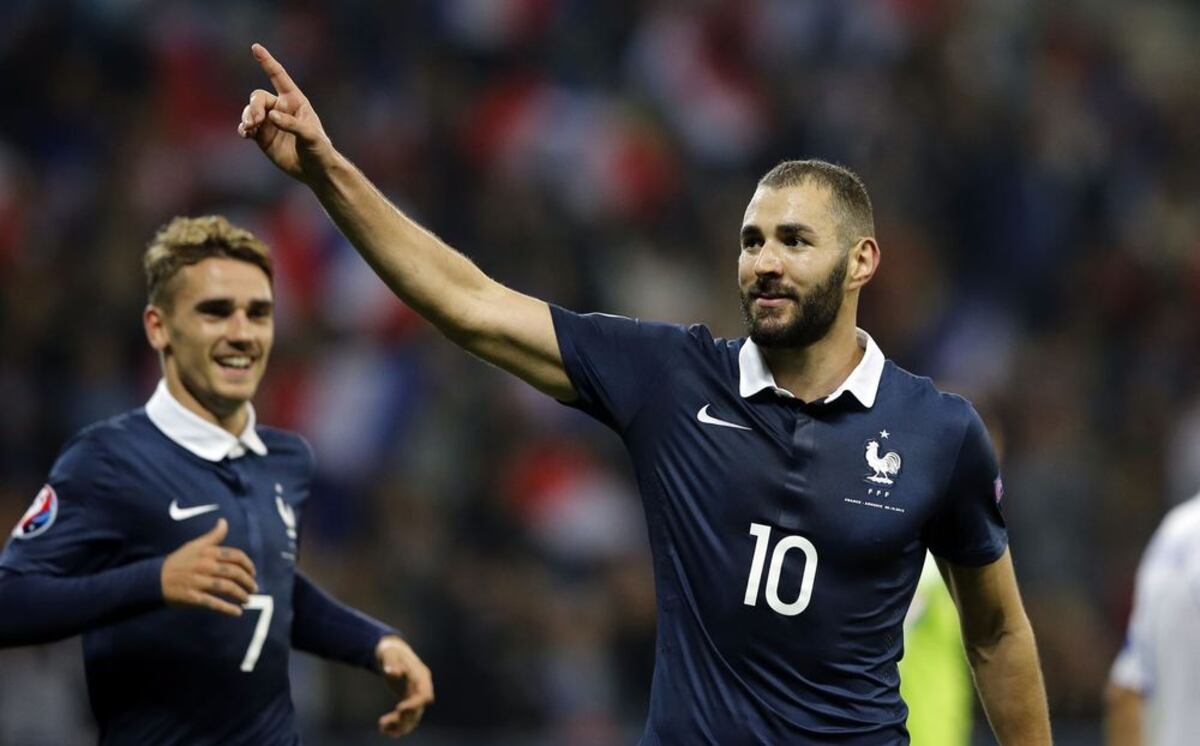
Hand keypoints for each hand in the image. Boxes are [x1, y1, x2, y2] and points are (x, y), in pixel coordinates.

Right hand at [161, 518, 257, 616]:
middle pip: (234, 572)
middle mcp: (204, 565)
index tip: (253, 573)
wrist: (153, 579)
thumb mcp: (194, 545)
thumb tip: (224, 521)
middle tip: (254, 588)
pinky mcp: (192, 597)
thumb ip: (213, 536)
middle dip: (248, 581)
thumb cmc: (178, 562)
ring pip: (227, 587)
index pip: (236, 556)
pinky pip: (214, 603)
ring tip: (247, 599)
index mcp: (207, 552)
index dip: (248, 565)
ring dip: (241, 594)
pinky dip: (227, 609)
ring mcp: (198, 582)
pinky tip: (237, 612)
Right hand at [238, 43, 334, 182]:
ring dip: (246, 117)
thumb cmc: (319, 150)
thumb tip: (271, 116)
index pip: (279, 77)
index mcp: (295, 100)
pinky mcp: (262, 136)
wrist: (315, 170)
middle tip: (253, 121)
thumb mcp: (311, 136)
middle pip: (258, 97)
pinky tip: (245, 134)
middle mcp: (280, 108)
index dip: (267, 62)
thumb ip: (292, 125)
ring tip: (249, 128)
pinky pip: (247, 127)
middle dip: (253, 107)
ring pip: (250, 111)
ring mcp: (269, 122)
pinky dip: (243, 128)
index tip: (255, 48)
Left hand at [375, 635, 433, 737]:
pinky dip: (397, 723)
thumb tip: (392, 672)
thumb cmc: (391, 652)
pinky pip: (407, 715)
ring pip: (413, 716)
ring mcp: (415, 694)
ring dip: (400, 724)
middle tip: (383, 722)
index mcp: (421, 675)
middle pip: (418, 709)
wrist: (392, 651)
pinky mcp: (408, 699)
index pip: (424, 694)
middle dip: (403, 718)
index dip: (415, 704)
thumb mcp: (390, 654)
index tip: (399, 709)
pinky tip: (384, 728)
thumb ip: (391, 662)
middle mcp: (421, 687)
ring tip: (382, 727)